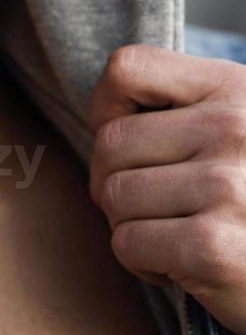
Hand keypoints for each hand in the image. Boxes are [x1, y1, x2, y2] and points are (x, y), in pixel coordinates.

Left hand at [88, 44, 245, 334]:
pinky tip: (182, 264)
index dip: (106, 106)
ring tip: (173, 232)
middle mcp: (232, 129)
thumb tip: (103, 117)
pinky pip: (128, 244)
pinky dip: (143, 263)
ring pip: (113, 197)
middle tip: (151, 204)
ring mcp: (226, 188)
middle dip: (114, 180)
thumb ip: (187, 106)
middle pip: (109, 143)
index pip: (127, 69)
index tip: (128, 141)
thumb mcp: (242, 125)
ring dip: (130, 224)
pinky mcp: (214, 248)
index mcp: (233, 88)